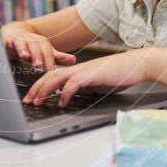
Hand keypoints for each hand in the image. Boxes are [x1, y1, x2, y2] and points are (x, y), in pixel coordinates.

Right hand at [0, 24, 76, 71]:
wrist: (13, 34)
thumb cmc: (30, 46)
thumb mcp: (43, 52)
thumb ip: (56, 57)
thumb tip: (74, 61)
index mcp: (41, 42)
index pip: (47, 50)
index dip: (49, 60)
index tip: (51, 71)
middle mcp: (31, 39)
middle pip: (36, 46)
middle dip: (38, 55)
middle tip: (40, 66)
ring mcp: (19, 38)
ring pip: (22, 43)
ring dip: (24, 49)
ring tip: (26, 57)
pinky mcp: (8, 39)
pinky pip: (9, 42)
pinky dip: (10, 46)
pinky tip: (9, 52)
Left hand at [23, 49, 149, 106]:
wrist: (139, 64)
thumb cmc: (121, 74)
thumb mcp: (98, 83)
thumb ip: (84, 87)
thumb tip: (72, 96)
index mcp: (79, 70)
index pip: (53, 76)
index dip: (40, 86)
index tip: (32, 97)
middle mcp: (79, 68)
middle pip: (50, 76)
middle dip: (36, 88)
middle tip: (28, 101)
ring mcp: (85, 70)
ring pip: (57, 77)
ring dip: (45, 90)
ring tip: (38, 101)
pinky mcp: (93, 75)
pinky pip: (74, 83)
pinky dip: (65, 93)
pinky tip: (62, 102)